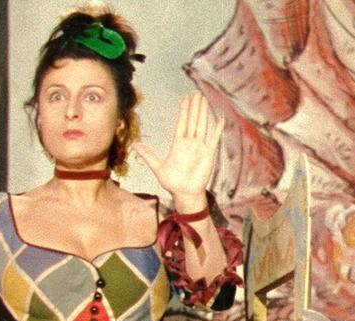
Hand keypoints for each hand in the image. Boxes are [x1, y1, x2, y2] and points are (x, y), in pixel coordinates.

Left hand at [133, 91, 224, 209]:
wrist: (185, 194)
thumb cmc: (172, 182)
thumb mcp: (157, 167)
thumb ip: (147, 155)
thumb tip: (134, 145)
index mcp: (178, 144)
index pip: (181, 123)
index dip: (183, 110)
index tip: (185, 98)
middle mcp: (190, 143)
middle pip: (192, 120)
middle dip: (194, 106)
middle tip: (196, 92)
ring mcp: (200, 147)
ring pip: (202, 125)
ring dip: (203, 113)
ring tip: (204, 100)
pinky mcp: (209, 154)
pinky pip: (213, 139)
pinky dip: (217, 130)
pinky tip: (220, 119)